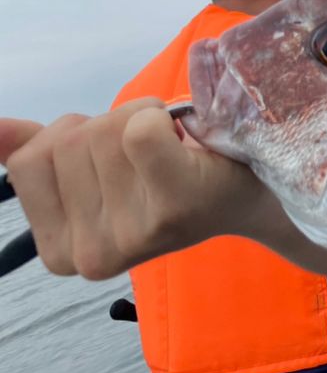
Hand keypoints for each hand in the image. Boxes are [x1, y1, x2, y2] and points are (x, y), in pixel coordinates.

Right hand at [1, 99, 271, 278]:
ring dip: (139, 117)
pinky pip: (139, 129)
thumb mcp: (99, 173)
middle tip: (151, 151)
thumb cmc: (172, 176)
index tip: (113, 159)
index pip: (28, 160)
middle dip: (109, 126)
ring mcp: (131, 236)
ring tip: (170, 149)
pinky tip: (184, 143)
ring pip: (103, 130)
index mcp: (61, 254)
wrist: (252, 192)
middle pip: (66, 142)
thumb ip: (42, 155)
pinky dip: (160, 116)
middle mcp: (90, 256)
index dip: (72, 138)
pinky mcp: (172, 207)